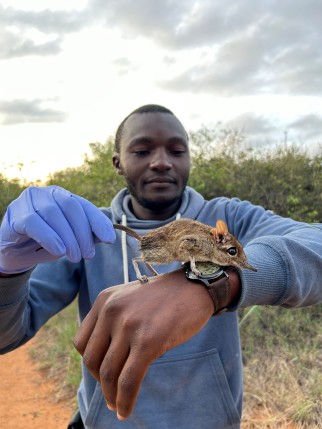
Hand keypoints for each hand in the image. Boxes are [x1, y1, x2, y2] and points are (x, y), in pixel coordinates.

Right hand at [0, 186, 115, 273]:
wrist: (16, 254)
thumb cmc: (46, 244)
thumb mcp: (70, 240)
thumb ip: (87, 235)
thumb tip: (108, 236)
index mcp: (62, 196)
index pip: (84, 205)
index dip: (98, 222)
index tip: (110, 239)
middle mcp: (46, 193)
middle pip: (70, 207)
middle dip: (83, 233)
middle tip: (88, 255)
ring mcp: (28, 201)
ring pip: (53, 214)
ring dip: (68, 238)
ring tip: (75, 257)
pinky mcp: (14, 214)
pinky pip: (33, 223)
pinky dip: (49, 237)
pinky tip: (59, 251)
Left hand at [73, 269, 213, 419]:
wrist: (193, 287)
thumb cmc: (164, 298)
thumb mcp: (129, 299)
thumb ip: (113, 321)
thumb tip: (105, 362)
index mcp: (104, 300)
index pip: (82, 342)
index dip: (91, 364)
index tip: (101, 374)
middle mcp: (111, 311)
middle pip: (92, 359)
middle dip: (100, 382)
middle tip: (111, 395)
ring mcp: (129, 325)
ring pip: (109, 373)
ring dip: (111, 397)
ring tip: (117, 406)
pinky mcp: (148, 341)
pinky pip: (128, 381)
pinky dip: (125, 401)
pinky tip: (126, 411)